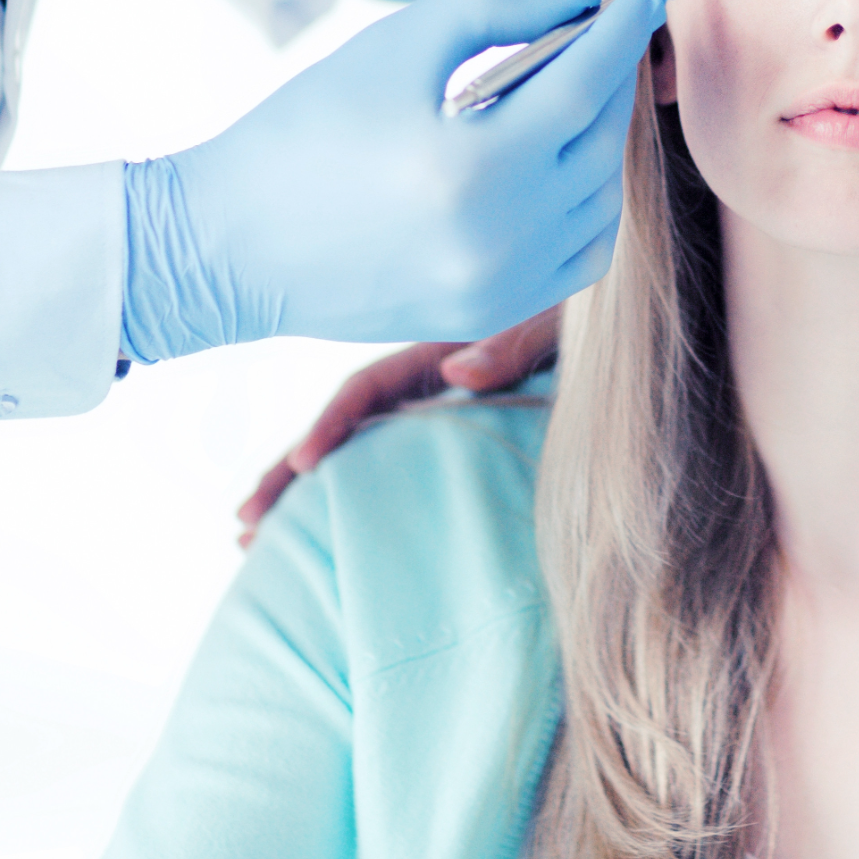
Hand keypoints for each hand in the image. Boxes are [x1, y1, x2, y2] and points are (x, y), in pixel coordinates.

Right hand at [121, 0, 673, 360]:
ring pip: (603, 198)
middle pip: (602, 138)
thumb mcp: (394, 45)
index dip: (628, 27)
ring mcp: (503, 285)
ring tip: (578, 91)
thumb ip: (495, 7)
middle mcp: (503, 236)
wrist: (229, 246)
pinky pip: (582, 253)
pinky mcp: (492, 312)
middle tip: (610, 31)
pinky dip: (590, 203)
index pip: (590, 81)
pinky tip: (562, 163)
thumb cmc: (305, 130)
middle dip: (614, 76)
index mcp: (476, 163)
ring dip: (603, 138)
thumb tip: (582, 1)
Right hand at [235, 307, 563, 545]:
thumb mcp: (556, 321)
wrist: (616, 321)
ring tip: (254, 540)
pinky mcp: (451, 438)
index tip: (305, 466)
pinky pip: (388, 467)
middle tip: (243, 525)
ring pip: (355, 451)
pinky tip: (321, 531)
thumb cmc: (586, 318)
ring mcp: (433, 410)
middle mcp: (425, 382)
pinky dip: (348, 495)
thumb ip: (514, 341)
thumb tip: (457, 373)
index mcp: (440, 352)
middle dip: (287, 472)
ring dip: (302, 491)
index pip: (366, 388)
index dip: (331, 424)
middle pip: (341, 426)